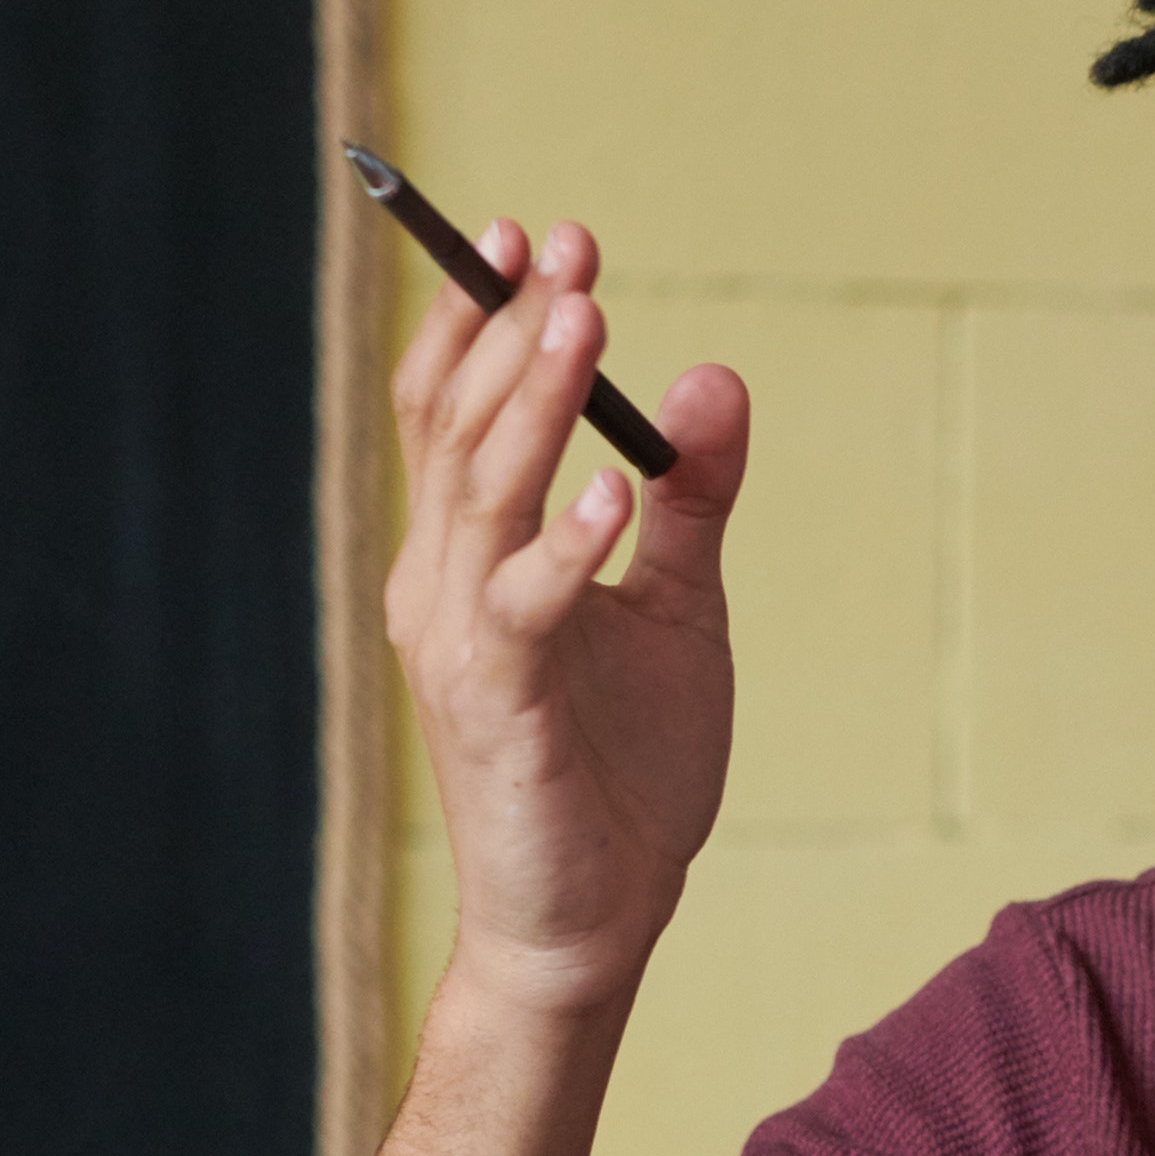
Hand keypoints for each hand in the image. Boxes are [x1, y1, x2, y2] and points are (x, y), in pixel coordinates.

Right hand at [385, 218, 750, 1018]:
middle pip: (457, 426)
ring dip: (531, 403)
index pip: (453, 410)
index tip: (540, 235)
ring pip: (480, 494)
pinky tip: (613, 492)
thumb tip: (713, 378)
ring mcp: (461, 645)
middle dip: (507, 327)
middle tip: (566, 248)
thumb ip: (693, 499)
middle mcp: (441, 584)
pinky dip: (565, 544)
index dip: (481, 318)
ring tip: (581, 319)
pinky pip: (523, 608)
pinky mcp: (500, 708)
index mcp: (468, 554)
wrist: (592, 920)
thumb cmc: (622, 769)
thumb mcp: (678, 609)